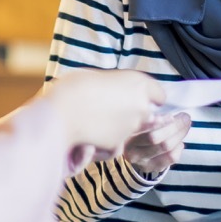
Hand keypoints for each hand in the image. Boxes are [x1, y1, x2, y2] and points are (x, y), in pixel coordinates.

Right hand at [41, 70, 164, 152]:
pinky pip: (117, 145)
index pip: (160, 95)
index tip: (137, 99)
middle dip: (134, 115)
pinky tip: (91, 136)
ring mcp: (132, 126)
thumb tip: (118, 89)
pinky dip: (107, 143)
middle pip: (148, 115)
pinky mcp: (119, 144)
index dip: (149, 98)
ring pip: (132, 131)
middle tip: (113, 111)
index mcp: (139, 83)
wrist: (60, 112)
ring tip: (96, 122)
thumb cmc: (74, 88)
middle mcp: (141, 105)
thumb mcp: (99, 77)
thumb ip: (116, 86)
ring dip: (120, 129)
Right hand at [122, 111, 191, 177]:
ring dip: (180, 134)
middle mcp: (131, 151)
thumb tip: (169, 116)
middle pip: (155, 138)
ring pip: (166, 147)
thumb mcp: (140, 121)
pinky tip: (179, 141)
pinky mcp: (154, 168)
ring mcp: (142, 162)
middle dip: (174, 126)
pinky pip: (172, 157)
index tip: (171, 115)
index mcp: (125, 135)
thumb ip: (150, 117)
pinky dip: (179, 147)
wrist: (135, 152)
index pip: (141, 127)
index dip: (158, 121)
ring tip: (185, 125)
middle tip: (185, 117)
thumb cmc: (140, 131)